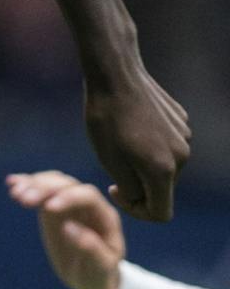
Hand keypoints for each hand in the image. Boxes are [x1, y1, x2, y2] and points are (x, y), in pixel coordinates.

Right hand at [8, 169, 125, 288]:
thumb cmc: (99, 274)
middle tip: (23, 199)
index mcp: (105, 217)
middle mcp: (87, 205)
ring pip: (52, 182)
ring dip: (33, 184)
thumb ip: (90, 248)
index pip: (87, 196)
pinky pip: (40, 190)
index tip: (48, 208)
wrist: (90, 279)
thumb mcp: (100, 268)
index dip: (68, 198)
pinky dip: (26, 184)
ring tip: (15, 193)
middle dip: (45, 188)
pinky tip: (12, 183)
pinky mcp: (52, 207)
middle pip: (66, 185)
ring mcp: (69, 204)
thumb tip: (69, 227)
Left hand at [82, 68, 189, 220]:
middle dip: (138, 182)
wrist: (115, 75)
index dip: (137, 211)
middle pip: (162, 187)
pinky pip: (166, 143)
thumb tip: (141, 198)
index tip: (116, 190)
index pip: (161, 213)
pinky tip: (131, 122)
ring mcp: (185, 137)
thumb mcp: (109, 161)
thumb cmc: (105, 118)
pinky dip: (150, 142)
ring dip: (143, 161)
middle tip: (112, 162)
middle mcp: (182, 157)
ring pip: (164, 164)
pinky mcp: (182, 121)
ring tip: (120, 138)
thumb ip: (130, 188)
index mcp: (163, 171)